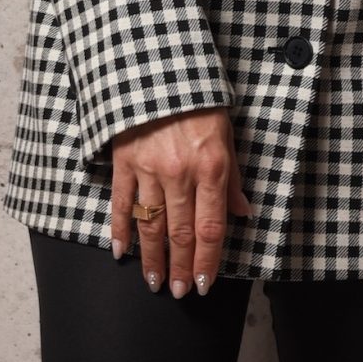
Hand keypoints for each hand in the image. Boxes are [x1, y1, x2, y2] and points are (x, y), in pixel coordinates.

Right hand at [111, 108, 253, 296]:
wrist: (159, 68)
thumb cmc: (199, 102)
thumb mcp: (227, 135)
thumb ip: (232, 178)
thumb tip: (242, 213)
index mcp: (210, 169)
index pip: (210, 229)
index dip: (208, 261)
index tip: (205, 284)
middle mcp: (179, 174)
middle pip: (180, 234)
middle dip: (181, 268)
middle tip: (180, 293)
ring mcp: (148, 170)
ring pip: (150, 225)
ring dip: (152, 258)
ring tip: (154, 282)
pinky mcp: (124, 162)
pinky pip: (121, 203)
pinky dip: (120, 230)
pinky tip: (120, 252)